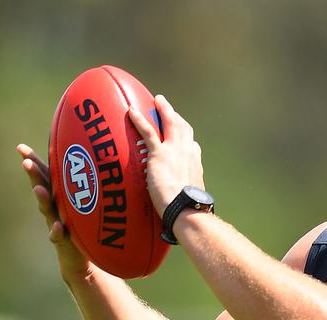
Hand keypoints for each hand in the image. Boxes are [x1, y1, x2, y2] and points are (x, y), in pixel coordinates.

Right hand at [17, 143, 95, 281]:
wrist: (81, 257)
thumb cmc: (85, 224)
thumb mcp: (86, 203)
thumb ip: (87, 186)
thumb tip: (104, 159)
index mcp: (60, 195)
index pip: (45, 175)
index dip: (33, 161)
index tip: (20, 147)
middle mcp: (54, 207)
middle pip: (42, 188)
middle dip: (34, 175)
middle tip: (26, 163)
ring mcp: (56, 222)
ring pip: (47, 210)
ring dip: (43, 199)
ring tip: (39, 190)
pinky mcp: (63, 240)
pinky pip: (58, 235)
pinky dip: (56, 231)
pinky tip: (58, 227)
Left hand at [128, 95, 204, 216]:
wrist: (185, 208)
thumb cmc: (188, 211)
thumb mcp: (190, 201)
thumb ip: (183, 197)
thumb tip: (179, 209)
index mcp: (195, 165)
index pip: (192, 147)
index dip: (187, 140)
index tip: (184, 138)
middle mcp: (188, 153)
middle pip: (183, 129)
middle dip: (176, 117)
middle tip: (167, 109)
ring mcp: (174, 151)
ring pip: (170, 124)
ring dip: (164, 110)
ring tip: (157, 101)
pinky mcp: (160, 154)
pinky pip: (148, 132)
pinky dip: (140, 120)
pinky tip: (131, 110)